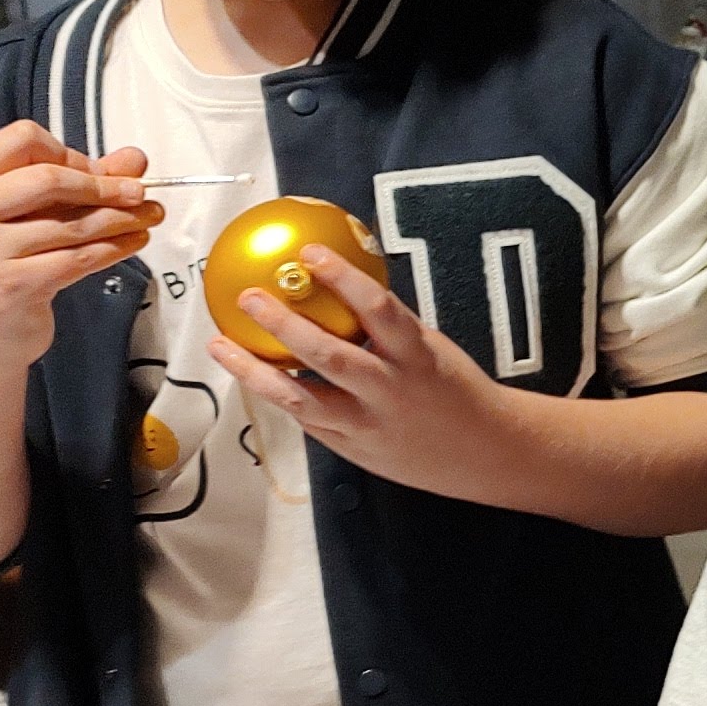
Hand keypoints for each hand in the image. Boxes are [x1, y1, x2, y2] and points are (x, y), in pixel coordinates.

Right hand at [0, 121, 157, 367]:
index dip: (65, 151)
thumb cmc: (4, 268)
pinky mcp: (13, 285)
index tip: (94, 170)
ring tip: (151, 216)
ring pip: (71, 224)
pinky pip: (77, 258)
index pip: (20, 140)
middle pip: (48, 178)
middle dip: (104, 185)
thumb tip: (135, 159)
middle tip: (140, 192)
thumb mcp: (28, 218)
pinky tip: (134, 242)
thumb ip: (77, 182)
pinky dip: (114, 248)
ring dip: (120, 219)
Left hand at [203, 243, 518, 499]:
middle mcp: (389, 389)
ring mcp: (368, 424)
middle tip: (248, 297)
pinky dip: (278, 397)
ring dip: (255, 370)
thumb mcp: (431, 349)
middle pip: (327, 354)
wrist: (485, 453)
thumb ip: (389, 328)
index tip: (309, 252)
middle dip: (282, 324)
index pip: (376, 307)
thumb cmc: (456, 391)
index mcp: (415, 355)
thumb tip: (341, 286)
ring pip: (301, 397)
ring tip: (221, 346)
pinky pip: (308, 421)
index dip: (341, 277)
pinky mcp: (353, 450)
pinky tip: (251, 378)